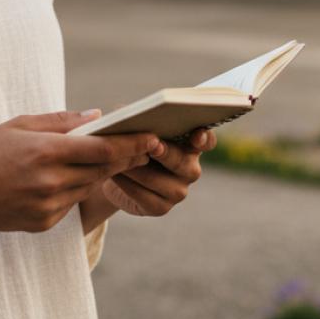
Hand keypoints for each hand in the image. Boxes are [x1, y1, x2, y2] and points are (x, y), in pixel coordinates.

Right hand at [0, 110, 161, 233]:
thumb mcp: (20, 125)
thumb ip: (61, 122)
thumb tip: (96, 116)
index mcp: (46, 152)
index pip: (102, 150)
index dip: (130, 144)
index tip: (150, 137)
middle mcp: (50, 182)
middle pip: (102, 171)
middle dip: (126, 158)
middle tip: (146, 147)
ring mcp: (47, 206)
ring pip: (88, 188)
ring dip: (103, 174)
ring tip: (120, 160)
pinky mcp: (44, 223)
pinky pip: (70, 203)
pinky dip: (76, 190)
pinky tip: (73, 179)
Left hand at [99, 127, 217, 216]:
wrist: (113, 174)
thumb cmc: (128, 143)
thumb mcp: (132, 128)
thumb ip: (135, 119)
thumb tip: (122, 111)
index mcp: (188, 143)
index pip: (206, 141)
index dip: (204, 138)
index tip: (197, 135)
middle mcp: (189, 168)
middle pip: (182, 162)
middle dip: (165, 153)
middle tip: (152, 145)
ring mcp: (178, 190)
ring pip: (159, 180)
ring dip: (137, 169)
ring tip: (119, 158)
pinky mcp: (161, 207)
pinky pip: (145, 197)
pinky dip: (128, 184)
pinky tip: (115, 174)